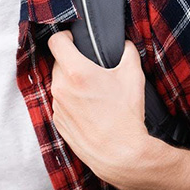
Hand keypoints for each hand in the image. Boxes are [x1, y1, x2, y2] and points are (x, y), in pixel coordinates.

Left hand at [48, 31, 149, 183]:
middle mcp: (61, 88)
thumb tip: (125, 45)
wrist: (120, 153)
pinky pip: (61, 103)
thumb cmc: (125, 115)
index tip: (73, 39)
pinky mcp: (58, 122)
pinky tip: (89, 108)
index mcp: (76, 72)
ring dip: (71, 82)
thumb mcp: (133, 76)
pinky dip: (71, 101)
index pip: (56, 42)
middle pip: (58, 63)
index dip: (65, 36)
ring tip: (93, 91)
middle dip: (72, 61)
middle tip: (91, 67)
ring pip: (59, 84)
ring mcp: (57, 107)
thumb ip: (128, 52)